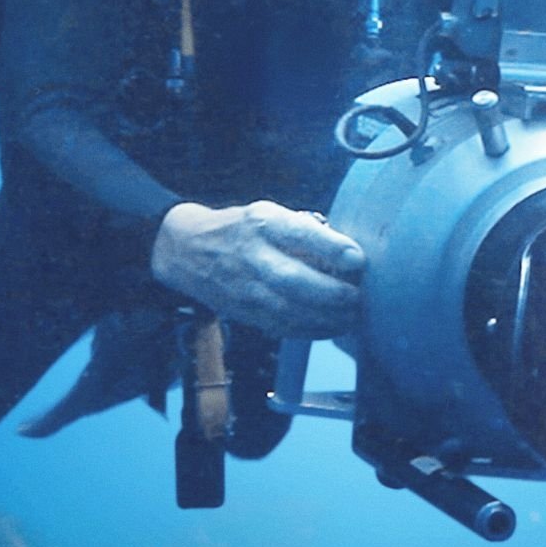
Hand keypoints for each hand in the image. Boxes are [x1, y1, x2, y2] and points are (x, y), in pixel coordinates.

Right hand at [152, 201, 366, 336]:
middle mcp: (253, 255)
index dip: (331, 248)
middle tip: (357, 297)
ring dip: (326, 319)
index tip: (357, 260)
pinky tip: (331, 328)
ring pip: (289, 311)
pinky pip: (281, 327)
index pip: (300, 234)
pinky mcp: (244, 312)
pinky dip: (310, 331)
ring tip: (351, 317)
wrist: (188, 251)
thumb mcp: (268, 215)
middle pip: (294, 280)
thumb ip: (303, 232)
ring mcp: (246, 288)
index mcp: (263, 223)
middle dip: (331, 293)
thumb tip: (347, 258)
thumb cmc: (242, 230)